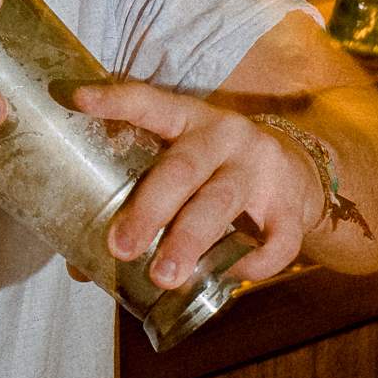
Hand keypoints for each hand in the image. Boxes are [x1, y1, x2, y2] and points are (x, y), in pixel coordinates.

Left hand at [72, 80, 323, 289]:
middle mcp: (224, 136)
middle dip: (149, 210)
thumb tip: (80, 266)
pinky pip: (273, 239)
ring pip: (219, 204)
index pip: (149, 103)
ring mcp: (260, 168)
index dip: (115, 101)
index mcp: (188, 119)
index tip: (78, 100)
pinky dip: (250, 263)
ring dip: (189, 242)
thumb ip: (140, 199)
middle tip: (120, 247)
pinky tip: (229, 275)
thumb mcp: (184, 164)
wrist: (298, 170)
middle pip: (182, 169)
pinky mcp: (291, 204)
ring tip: (164, 277)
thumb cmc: (216, 170)